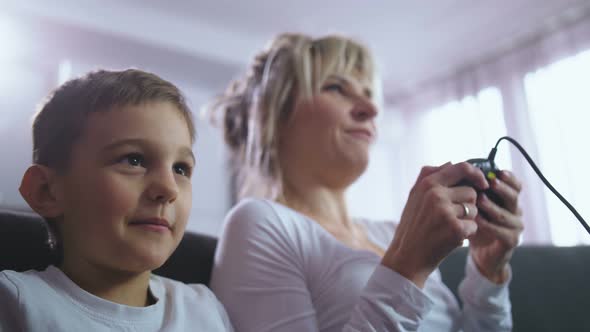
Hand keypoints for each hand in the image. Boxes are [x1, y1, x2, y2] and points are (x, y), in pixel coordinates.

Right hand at [382, 162, 488, 287]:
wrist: (407, 256)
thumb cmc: (412, 226)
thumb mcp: (414, 196)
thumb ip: (430, 177)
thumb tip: (450, 162)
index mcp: (427, 183)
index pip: (461, 168)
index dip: (476, 174)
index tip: (483, 183)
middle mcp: (436, 194)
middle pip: (471, 192)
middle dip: (467, 204)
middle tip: (451, 216)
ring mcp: (445, 211)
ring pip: (474, 209)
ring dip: (467, 219)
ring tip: (448, 227)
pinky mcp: (455, 229)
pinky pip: (474, 225)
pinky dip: (467, 233)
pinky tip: (451, 237)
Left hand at [469, 170, 523, 283]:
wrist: (480, 253)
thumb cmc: (474, 223)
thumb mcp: (471, 204)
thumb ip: (466, 187)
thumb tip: (451, 165)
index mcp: (507, 198)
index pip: (515, 184)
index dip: (508, 178)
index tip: (498, 172)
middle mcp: (515, 210)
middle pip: (514, 196)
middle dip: (502, 189)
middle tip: (490, 183)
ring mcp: (515, 226)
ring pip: (507, 214)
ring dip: (492, 207)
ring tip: (479, 201)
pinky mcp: (511, 241)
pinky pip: (503, 232)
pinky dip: (490, 226)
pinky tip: (477, 221)